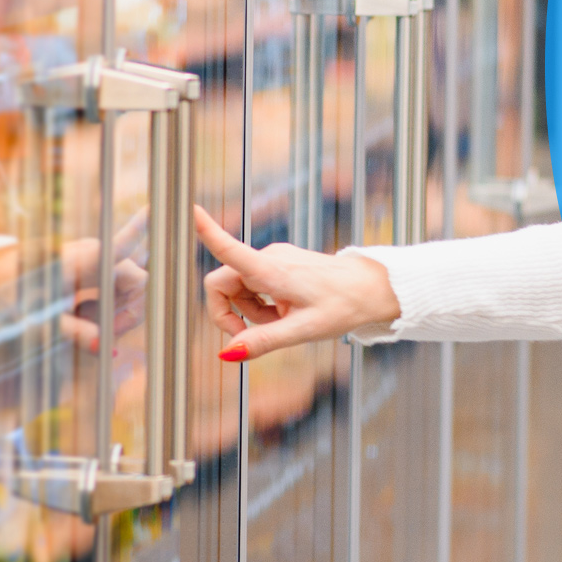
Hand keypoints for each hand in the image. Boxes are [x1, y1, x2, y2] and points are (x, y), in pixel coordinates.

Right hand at [196, 206, 401, 360]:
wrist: (372, 289)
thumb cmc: (343, 306)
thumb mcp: (304, 330)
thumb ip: (263, 341)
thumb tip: (228, 353)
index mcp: (271, 270)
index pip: (230, 249)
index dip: (207, 232)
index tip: (189, 209)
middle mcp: (268, 258)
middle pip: (222, 284)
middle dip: (231, 314)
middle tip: (256, 337)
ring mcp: (273, 259)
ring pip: (238, 289)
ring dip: (250, 313)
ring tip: (284, 322)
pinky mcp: (278, 264)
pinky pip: (253, 287)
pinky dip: (261, 306)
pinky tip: (286, 313)